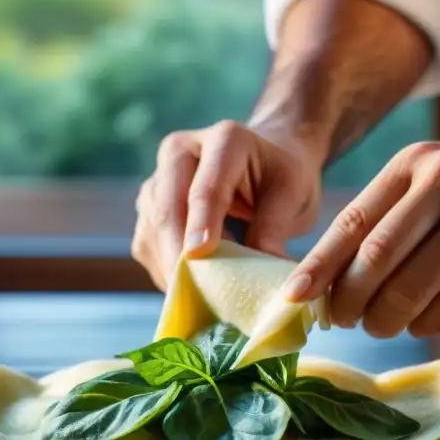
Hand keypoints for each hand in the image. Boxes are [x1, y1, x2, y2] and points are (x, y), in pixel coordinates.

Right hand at [132, 121, 323, 289]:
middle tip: (190, 294)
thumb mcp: (292, 195)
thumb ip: (273, 230)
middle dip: (176, 253)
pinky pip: (147, 244)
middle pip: (167, 208)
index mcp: (224, 140)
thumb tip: (260, 282)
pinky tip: (190, 288)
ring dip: (169, 266)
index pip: (206, 187)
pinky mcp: (148, 208)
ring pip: (151, 229)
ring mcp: (158, 180)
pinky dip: (165, 270)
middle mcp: (180, 153)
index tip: (199, 255)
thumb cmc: (281, 175)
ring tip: (197, 298)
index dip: (200, 223)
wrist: (264, 158)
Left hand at [281, 132, 439, 341]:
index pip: (358, 227)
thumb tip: (319, 281)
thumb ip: (378, 214)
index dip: (321, 270)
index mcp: (426, 167)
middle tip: (357, 323)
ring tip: (409, 315)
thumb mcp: (429, 171)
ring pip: (431, 309)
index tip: (296, 300)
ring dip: (408, 324)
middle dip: (361, 310)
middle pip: (389, 276)